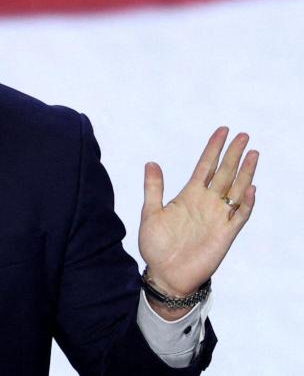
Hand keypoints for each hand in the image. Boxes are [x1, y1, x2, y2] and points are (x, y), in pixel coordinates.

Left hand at [138, 127, 257, 310]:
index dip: (213, 149)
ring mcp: (218, 217)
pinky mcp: (225, 234)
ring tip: (253, 154)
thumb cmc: (157, 245)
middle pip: (224, 173)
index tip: (222, 131)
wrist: (166, 274)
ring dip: (245, 172)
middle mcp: (206, 203)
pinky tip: (251, 188)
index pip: (205, 166)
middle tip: (243, 135)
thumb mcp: (150, 213)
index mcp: (189, 195)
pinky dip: (247, 203)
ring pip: (236, 190)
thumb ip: (154, 188)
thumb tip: (151, 162)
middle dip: (233, 154)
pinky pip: (240, 216)